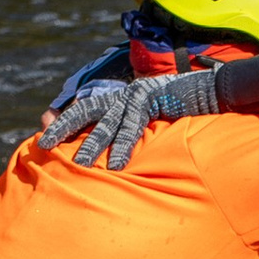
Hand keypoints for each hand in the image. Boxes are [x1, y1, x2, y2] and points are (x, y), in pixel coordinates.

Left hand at [38, 65, 221, 169]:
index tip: (44, 135)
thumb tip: (113, 160)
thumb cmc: (186, 113)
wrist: (214, 92)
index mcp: (121, 100)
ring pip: (107, 122)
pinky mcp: (153, 97)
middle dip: (63, 127)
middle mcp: (124, 94)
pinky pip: (134, 125)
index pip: (85, 110)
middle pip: (85, 110)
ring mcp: (137, 94)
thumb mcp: (153, 125)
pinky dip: (125, 146)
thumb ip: (130, 132)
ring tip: (81, 165)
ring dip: (93, 145)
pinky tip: (118, 164)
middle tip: (44, 144)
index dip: (65, 122)